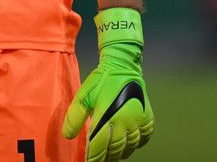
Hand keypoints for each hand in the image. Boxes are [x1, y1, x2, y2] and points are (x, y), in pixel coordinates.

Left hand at [63, 8, 153, 161]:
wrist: (123, 65)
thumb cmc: (101, 80)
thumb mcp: (83, 96)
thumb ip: (74, 117)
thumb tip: (68, 136)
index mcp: (107, 117)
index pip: (99, 147)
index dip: (94, 158)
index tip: (90, 161)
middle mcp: (125, 122)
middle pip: (115, 150)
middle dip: (107, 157)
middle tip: (100, 159)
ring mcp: (139, 121)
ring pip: (130, 146)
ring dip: (120, 153)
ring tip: (113, 154)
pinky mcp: (148, 117)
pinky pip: (144, 138)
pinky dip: (136, 144)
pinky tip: (129, 143)